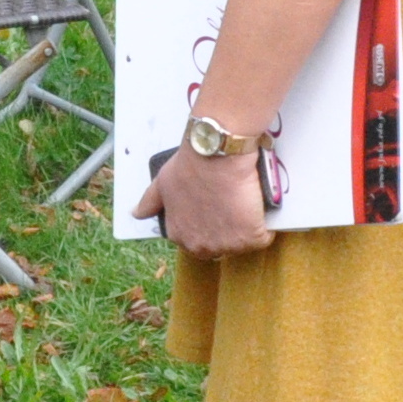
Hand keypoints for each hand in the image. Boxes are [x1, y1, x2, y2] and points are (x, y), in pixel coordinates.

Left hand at [135, 142, 273, 258]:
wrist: (216, 155)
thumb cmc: (189, 166)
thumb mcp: (162, 183)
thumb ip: (150, 202)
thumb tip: (136, 213)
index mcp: (180, 236)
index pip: (196, 242)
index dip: (208, 225)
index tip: (215, 210)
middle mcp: (201, 246)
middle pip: (221, 247)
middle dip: (228, 231)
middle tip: (232, 206)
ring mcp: (227, 244)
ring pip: (243, 243)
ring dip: (247, 227)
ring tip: (245, 203)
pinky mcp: (251, 238)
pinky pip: (264, 237)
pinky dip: (266, 225)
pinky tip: (260, 207)